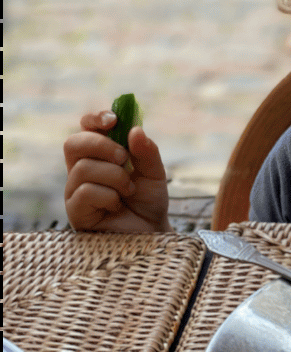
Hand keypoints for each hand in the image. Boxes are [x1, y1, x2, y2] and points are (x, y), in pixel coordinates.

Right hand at [63, 110, 170, 231]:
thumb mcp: (155, 173)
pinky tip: (116, 205)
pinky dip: (108, 196)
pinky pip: (84, 191)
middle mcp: (82, 170)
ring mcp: (75, 190)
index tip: (114, 119)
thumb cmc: (148, 202)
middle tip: (125, 159)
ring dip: (115, 176)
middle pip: (73, 142)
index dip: (95, 119)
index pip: (86, 128)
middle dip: (103, 145)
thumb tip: (135, 129)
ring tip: (128, 190)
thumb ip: (147, 152)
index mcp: (99, 155)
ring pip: (83, 168)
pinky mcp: (75, 211)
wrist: (151, 232)